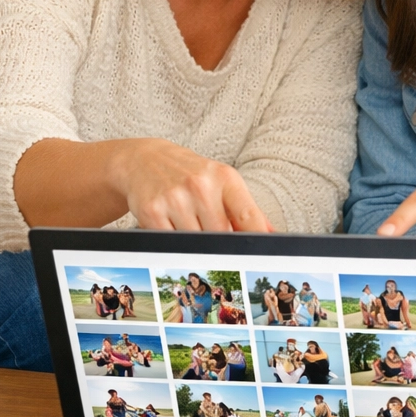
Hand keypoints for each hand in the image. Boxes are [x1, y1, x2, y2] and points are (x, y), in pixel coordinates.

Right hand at [111, 138, 273, 231]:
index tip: (261, 256)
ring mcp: (175, 198)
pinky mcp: (151, 211)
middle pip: (221, 237)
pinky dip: (173, 244)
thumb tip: (271, 235)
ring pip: (195, 244)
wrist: (144, 160)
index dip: (257, 240)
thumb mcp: (222, 182)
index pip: (248, 217)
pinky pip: (170, 244)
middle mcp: (201, 186)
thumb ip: (246, 210)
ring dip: (195, 245)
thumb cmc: (190, 174)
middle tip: (216, 245)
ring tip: (190, 227)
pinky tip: (172, 228)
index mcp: (225, 177)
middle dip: (221, 246)